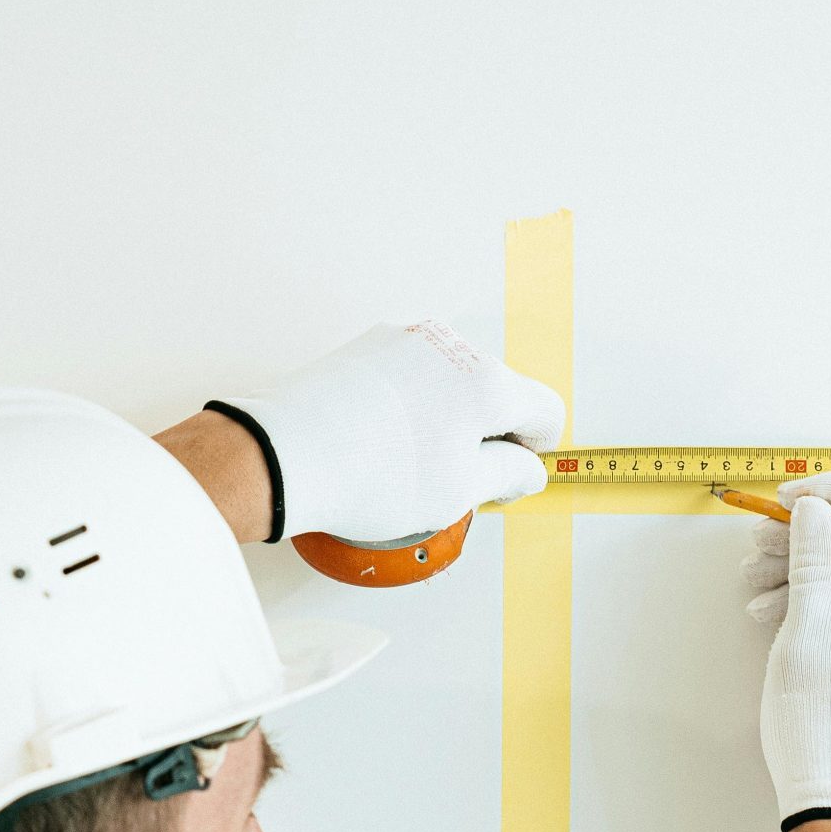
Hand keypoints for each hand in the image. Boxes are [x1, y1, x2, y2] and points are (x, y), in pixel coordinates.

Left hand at [211, 320, 564, 543]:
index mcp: (487, 380)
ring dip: (446, 419)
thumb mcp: (459, 492)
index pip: (545, 411)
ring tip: (405, 462)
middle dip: (486, 434)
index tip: (502, 478)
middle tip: (449, 479)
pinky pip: (411, 374)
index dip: (533, 453)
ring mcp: (406, 339)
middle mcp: (451, 346)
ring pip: (451, 382)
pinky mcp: (368, 345)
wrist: (285, 454)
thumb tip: (527, 469)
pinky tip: (380, 440)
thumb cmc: (374, 476)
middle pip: (497, 392)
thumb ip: (508, 475)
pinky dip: (411, 405)